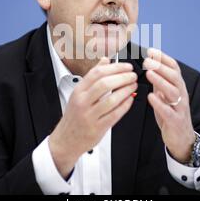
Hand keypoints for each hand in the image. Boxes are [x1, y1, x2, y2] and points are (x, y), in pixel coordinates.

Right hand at [49, 57, 137, 177]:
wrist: (66, 139)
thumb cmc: (75, 116)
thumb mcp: (79, 93)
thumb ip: (93, 77)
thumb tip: (105, 60)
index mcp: (79, 91)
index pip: (97, 73)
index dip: (115, 68)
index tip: (126, 67)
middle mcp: (83, 102)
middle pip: (105, 84)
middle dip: (123, 77)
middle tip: (132, 76)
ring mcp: (90, 115)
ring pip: (111, 99)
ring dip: (126, 91)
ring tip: (133, 86)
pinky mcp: (97, 128)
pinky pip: (114, 115)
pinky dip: (125, 106)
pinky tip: (130, 100)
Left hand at [143, 48, 195, 162]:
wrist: (182, 139)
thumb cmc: (171, 115)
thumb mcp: (165, 96)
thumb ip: (160, 83)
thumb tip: (150, 66)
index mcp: (178, 87)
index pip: (174, 68)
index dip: (164, 58)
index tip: (151, 51)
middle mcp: (181, 95)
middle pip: (174, 77)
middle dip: (161, 67)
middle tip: (148, 61)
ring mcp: (180, 108)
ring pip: (173, 92)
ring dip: (161, 81)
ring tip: (149, 74)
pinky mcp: (175, 121)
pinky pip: (168, 111)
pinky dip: (160, 103)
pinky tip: (151, 97)